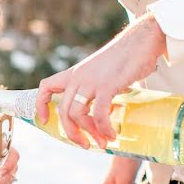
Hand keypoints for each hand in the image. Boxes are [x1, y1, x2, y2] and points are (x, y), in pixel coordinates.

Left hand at [35, 12, 166, 149]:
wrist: (142, 40)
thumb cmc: (127, 57)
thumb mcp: (102, 71)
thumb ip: (97, 87)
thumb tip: (105, 108)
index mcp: (75, 73)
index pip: (46, 86)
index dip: (40, 104)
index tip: (45, 120)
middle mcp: (78, 77)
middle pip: (63, 110)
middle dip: (72, 132)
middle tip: (85, 144)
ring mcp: (91, 81)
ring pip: (77, 114)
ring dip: (88, 132)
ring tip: (102, 142)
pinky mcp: (107, 85)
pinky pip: (98, 113)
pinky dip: (103, 128)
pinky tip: (112, 134)